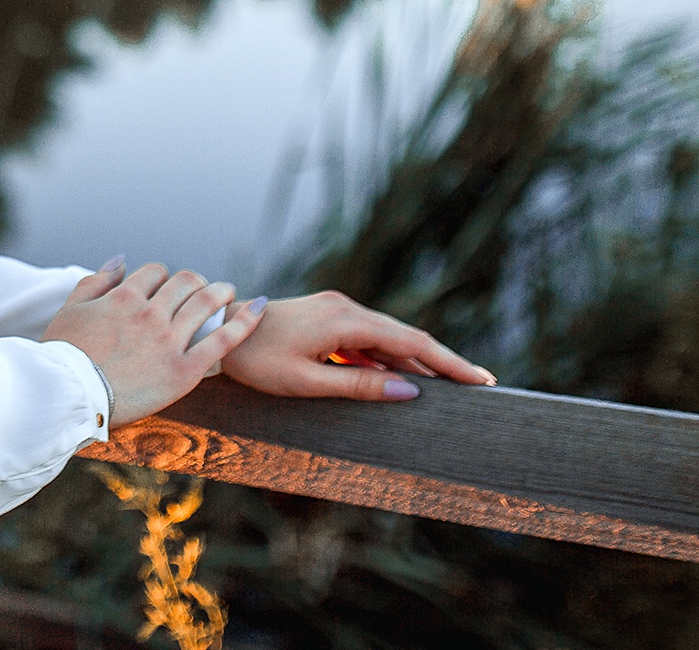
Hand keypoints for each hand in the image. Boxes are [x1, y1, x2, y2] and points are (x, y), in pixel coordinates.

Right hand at [40, 258, 265, 425]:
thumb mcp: (71, 310)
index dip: (161, 277)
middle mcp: (150, 313)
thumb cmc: (63, 357)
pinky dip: (245, 321)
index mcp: (124, 298)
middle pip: (184, 282)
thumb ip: (96, 281)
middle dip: (194, 281)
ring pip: (206, 303)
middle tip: (201, 288)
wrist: (67, 398)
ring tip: (228, 292)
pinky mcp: (184, 371)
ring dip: (220, 291)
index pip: (154, 272)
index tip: (162, 289)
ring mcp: (169, 341)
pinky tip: (260, 307)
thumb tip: (121, 259)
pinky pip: (223, 340)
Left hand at [220, 290, 495, 401]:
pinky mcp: (327, 316)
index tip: (480, 381)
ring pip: (387, 339)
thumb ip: (360, 386)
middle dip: (442, 362)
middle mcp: (347, 307)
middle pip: (406, 338)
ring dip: (415, 362)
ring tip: (448, 387)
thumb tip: (410, 391)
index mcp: (346, 320)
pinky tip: (402, 378)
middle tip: (478, 385)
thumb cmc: (256, 360)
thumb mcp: (308, 382)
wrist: (217, 331)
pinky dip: (388, 359)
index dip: (449, 364)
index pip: (412, 344)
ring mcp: (337, 309)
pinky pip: (367, 339)